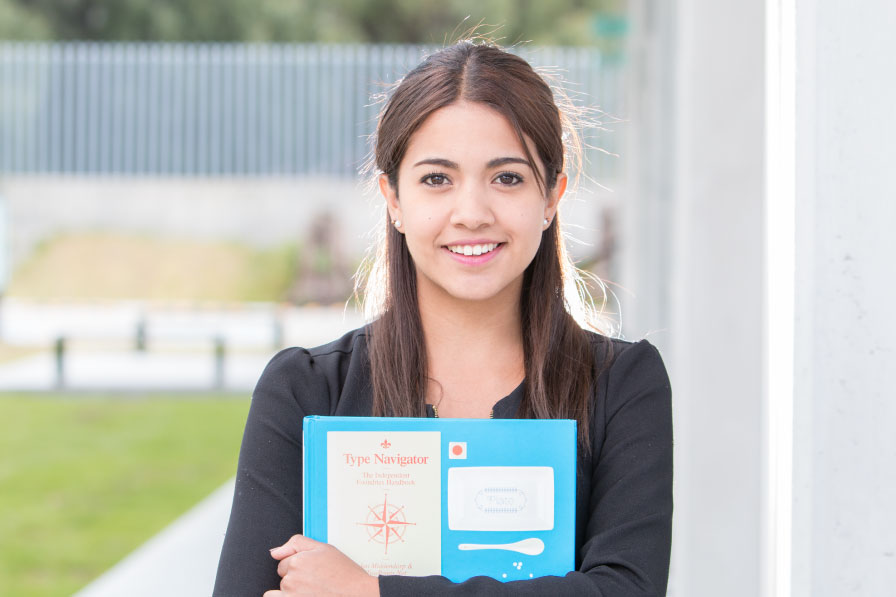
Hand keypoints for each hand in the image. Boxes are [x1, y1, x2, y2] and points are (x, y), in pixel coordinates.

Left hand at [264, 534, 379, 596]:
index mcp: (298, 561)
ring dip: (293, 590)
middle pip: (284, 577)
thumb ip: (297, 544)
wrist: (358, 594)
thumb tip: (275, 551)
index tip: (311, 570)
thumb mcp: (324, 549)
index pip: (285, 562)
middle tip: (315, 581)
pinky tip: (299, 595)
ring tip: (312, 591)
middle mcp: (292, 579)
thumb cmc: (345, 574)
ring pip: (283, 590)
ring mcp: (292, 594)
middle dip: (296, 578)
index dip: (298, 565)